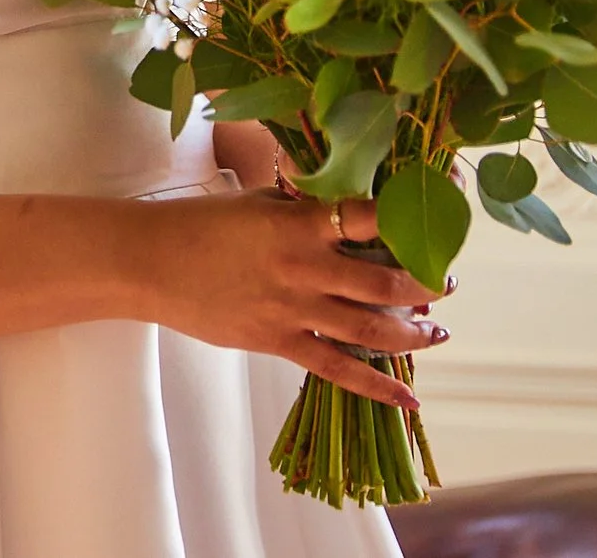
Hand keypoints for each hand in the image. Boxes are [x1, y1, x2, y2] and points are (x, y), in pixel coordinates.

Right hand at [133, 188, 448, 409]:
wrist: (151, 261)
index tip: (433, 224)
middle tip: (445, 283)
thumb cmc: (203, 223)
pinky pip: (337, 369)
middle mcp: (304, 266)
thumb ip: (304, 207)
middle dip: (425, 285)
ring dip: (413, 333)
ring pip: (371, 328)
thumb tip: (348, 207)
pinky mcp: (278, 342)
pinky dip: (377, 385)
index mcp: (298, 222)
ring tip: (437, 332)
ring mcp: (293, 309)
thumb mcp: (259, 200)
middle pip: (384, 282)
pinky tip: (408, 395)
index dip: (408, 223)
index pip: (369, 218)